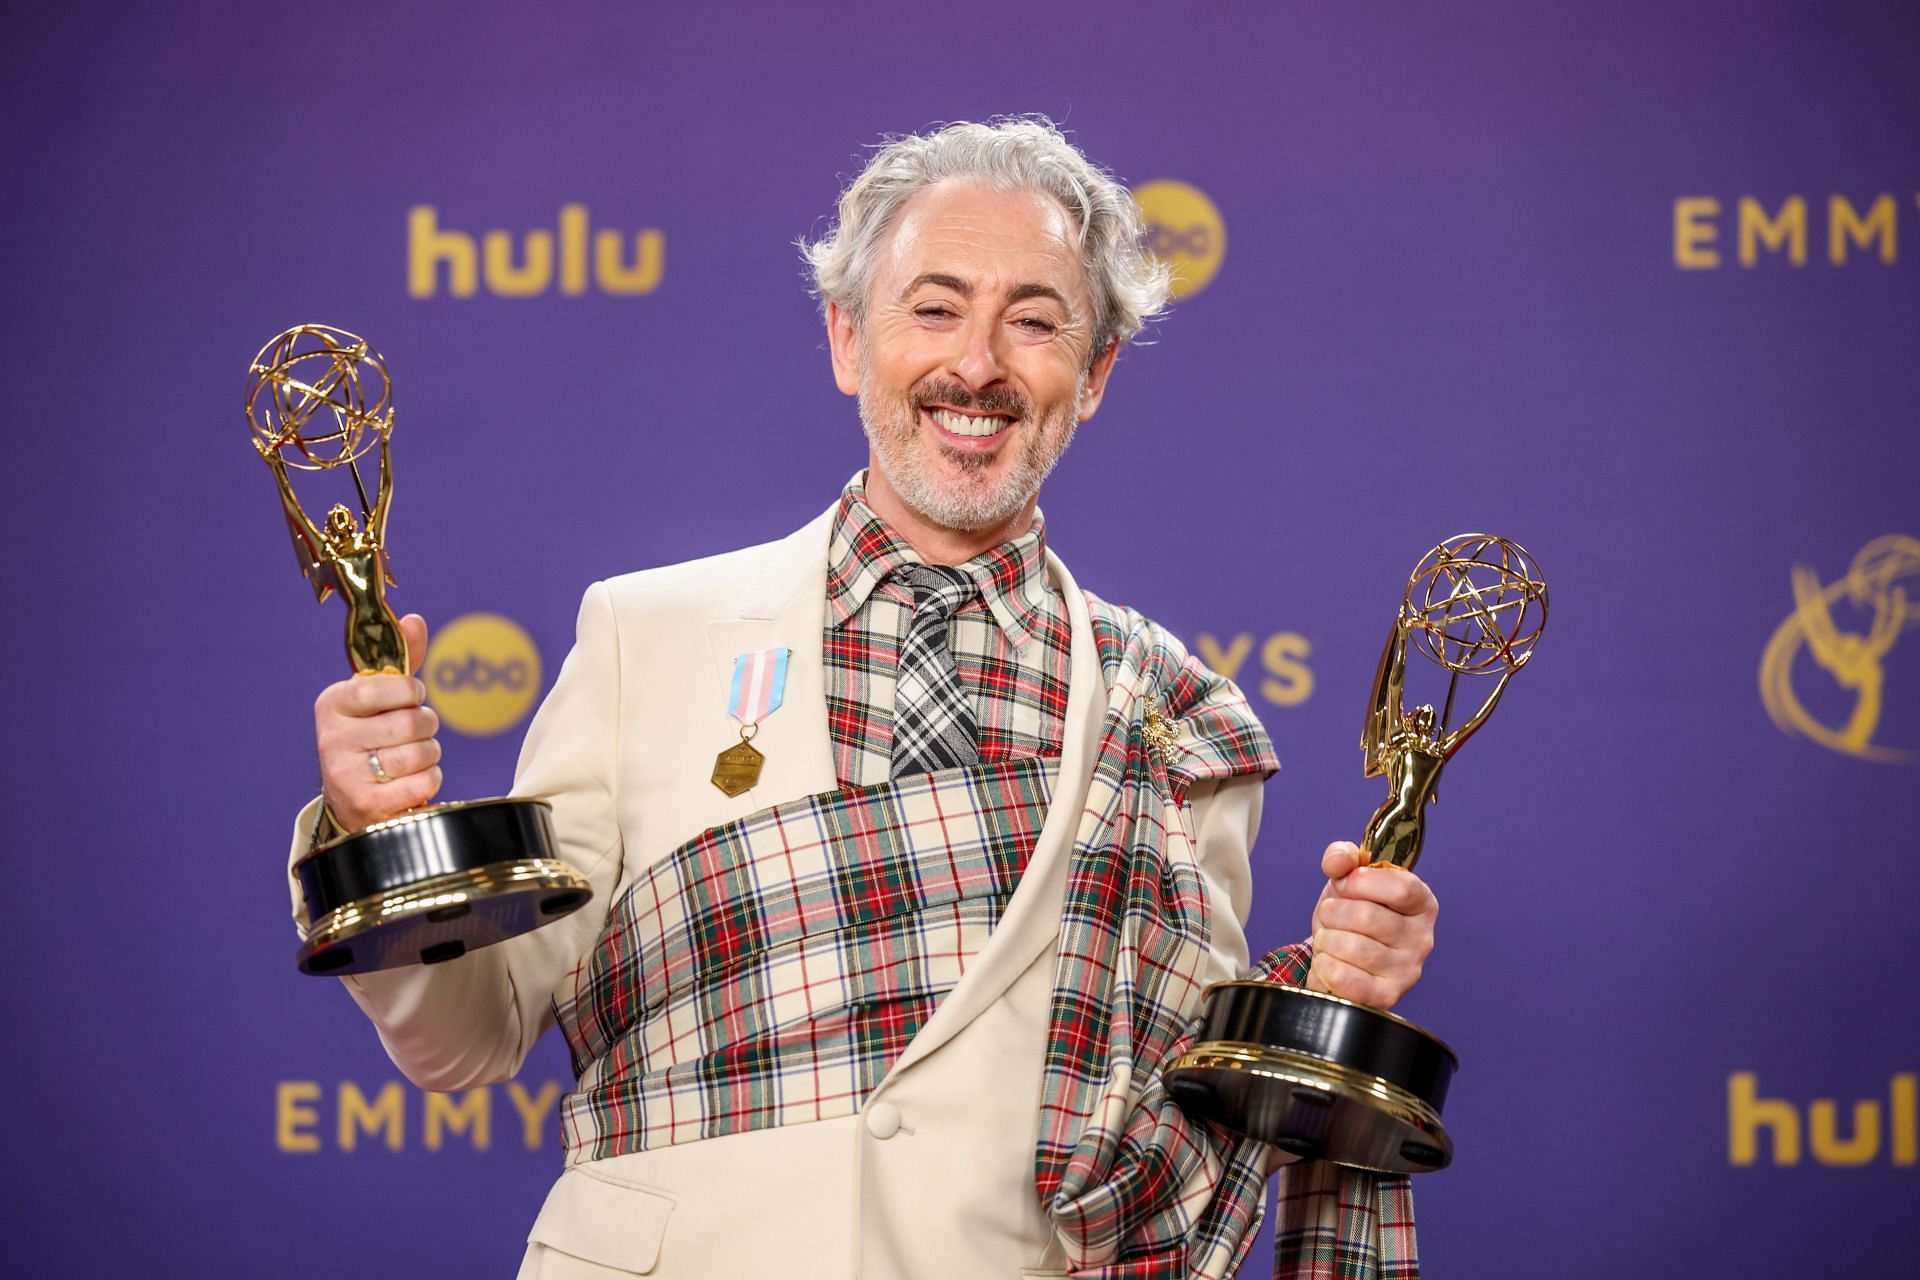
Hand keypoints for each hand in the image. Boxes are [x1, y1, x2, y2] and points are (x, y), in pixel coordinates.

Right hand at [313, 613, 441, 830]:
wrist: (352, 799)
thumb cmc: (371, 738)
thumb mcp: (380, 698)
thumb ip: (402, 659)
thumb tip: (414, 621)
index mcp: (332, 704)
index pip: (389, 685)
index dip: (412, 692)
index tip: (410, 698)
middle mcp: (332, 738)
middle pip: (411, 721)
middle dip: (426, 726)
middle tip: (413, 733)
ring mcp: (346, 774)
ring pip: (421, 752)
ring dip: (429, 755)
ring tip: (410, 758)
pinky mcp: (366, 805)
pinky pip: (424, 782)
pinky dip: (428, 780)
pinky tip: (410, 781)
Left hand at [1304, 841, 1436, 1009]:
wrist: (1341, 956)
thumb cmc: (1350, 913)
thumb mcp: (1347, 877)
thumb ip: (1343, 856)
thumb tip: (1339, 861)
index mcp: (1422, 903)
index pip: (1401, 887)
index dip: (1361, 882)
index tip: (1345, 883)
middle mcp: (1423, 938)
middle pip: (1367, 917)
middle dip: (1333, 911)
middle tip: (1331, 915)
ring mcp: (1407, 971)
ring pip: (1350, 947)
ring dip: (1326, 939)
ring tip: (1331, 939)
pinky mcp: (1386, 996)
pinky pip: (1341, 977)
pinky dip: (1324, 966)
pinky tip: (1330, 961)